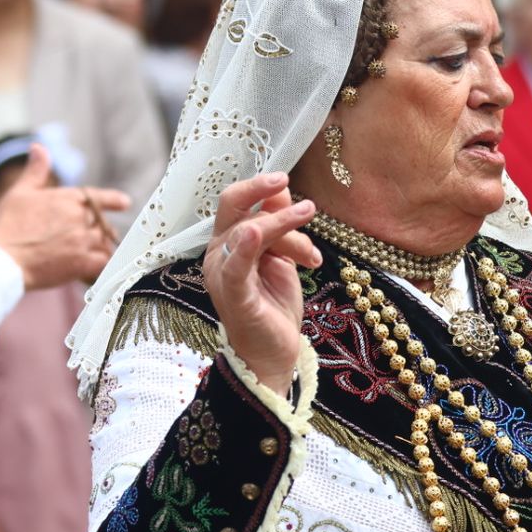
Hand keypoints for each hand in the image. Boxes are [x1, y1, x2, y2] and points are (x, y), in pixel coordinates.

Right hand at [0, 144, 130, 289]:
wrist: (2, 262)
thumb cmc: (7, 227)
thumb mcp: (19, 192)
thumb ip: (35, 171)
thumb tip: (38, 146)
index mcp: (67, 198)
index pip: (97, 197)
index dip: (113, 200)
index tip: (125, 202)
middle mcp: (79, 217)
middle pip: (100, 223)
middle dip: (95, 230)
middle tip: (86, 239)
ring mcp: (83, 240)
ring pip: (103, 242)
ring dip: (98, 247)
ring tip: (87, 254)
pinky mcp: (83, 264)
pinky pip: (103, 263)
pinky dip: (101, 265)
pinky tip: (93, 269)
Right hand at [205, 173, 321, 396]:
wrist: (272, 353)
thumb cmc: (273, 305)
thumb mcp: (280, 257)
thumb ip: (277, 225)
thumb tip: (282, 190)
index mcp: (227, 243)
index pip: (236, 203)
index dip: (257, 187)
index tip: (284, 178)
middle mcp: (219, 254)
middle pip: (234, 208)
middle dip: (263, 193)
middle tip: (302, 200)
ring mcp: (223, 275)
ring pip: (251, 231)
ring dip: (285, 227)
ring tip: (311, 240)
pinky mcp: (235, 296)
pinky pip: (237, 268)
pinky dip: (245, 250)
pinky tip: (253, 235)